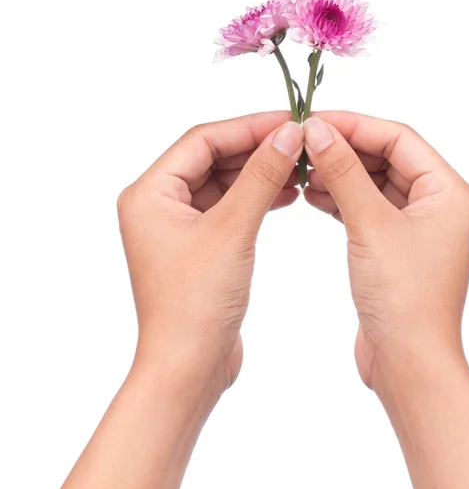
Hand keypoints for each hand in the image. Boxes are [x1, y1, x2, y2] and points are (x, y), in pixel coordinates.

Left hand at [118, 111, 303, 395]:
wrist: (188, 366)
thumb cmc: (195, 305)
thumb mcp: (233, 230)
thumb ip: (261, 177)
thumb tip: (288, 134)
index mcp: (150, 193)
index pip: (202, 140)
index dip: (248, 127)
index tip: (289, 122)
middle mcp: (158, 205)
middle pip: (212, 158)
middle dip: (256, 149)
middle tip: (298, 142)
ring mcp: (178, 226)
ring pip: (223, 183)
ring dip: (258, 173)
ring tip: (297, 166)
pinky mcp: (198, 246)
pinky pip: (228, 208)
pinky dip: (256, 198)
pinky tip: (285, 195)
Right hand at [302, 112, 468, 387]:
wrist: (407, 362)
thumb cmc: (403, 298)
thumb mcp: (370, 224)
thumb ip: (344, 172)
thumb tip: (317, 130)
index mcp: (449, 192)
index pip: (399, 138)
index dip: (355, 125)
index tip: (314, 121)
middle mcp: (438, 205)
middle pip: (387, 158)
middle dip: (344, 150)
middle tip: (303, 145)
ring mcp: (417, 227)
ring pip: (374, 184)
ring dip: (340, 174)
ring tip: (302, 171)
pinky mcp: (396, 247)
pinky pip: (367, 209)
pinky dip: (342, 200)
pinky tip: (313, 195)